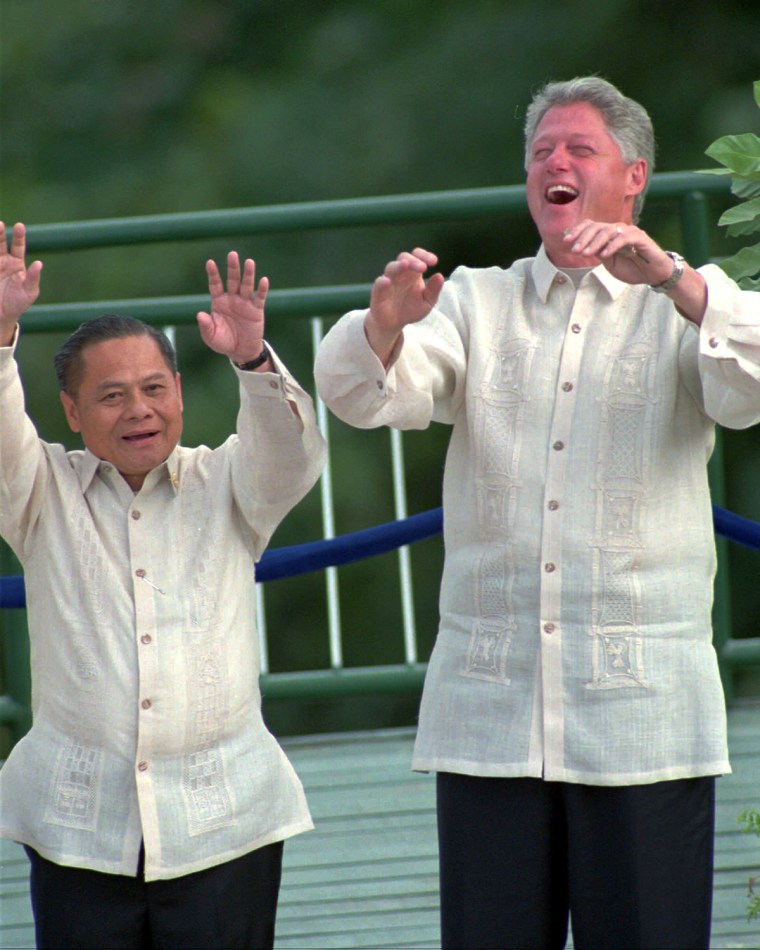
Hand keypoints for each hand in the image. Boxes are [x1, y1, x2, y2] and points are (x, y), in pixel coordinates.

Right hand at [0, 222, 42, 344]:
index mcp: (17, 264)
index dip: (19, 236)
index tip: (20, 226)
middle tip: (0, 224)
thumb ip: (33, 278)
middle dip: (0, 233)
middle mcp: (3, 261)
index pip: (18, 246)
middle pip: (0, 243)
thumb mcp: (29, 292)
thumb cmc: (18, 303)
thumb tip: (39, 263)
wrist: (1, 316)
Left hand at [197, 251, 268, 363]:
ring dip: (248, 274)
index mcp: (219, 302)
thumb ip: (205, 326)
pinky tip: (263, 280)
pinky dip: (262, 289)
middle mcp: (232, 299)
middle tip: (232, 254)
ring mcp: (245, 303)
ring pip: (246, 286)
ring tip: (250, 262)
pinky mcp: (257, 310)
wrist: (241, 351)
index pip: (215, 284)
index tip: (210, 262)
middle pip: (232, 280)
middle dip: (233, 268)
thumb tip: (199, 314)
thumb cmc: (223, 342)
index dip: (213, 274)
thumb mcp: (211, 336)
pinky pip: (259, 298)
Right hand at [364, 247, 444, 364]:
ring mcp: (388, 281)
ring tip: (405, 265)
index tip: (434, 262)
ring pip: (391, 267)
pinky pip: (378, 284)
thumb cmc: (411, 309)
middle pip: (404, 258)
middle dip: (413, 260)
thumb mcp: (427, 302)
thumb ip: (433, 290)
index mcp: (413, 273)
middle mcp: (400, 273)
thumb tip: (440, 276)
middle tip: (423, 267)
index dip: (425, 255)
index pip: (417, 256)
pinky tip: (388, 282)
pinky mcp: (378, 292)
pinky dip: (382, 281)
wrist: (395, 324)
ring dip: (398, 266)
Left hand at [562, 220, 674, 285]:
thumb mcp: (609, 263)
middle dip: (583, 238)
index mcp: (609, 234)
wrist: (654, 274)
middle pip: (597, 226)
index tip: (565, 241)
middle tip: (574, 250)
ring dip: (594, 242)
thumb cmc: (632, 268)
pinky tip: (603, 255)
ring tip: (585, 254)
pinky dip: (612, 246)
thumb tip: (579, 247)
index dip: (578, 231)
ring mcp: (630, 232)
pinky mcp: (640, 238)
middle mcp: (618, 230)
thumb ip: (597, 254)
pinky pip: (624, 238)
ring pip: (608, 231)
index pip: (591, 226)